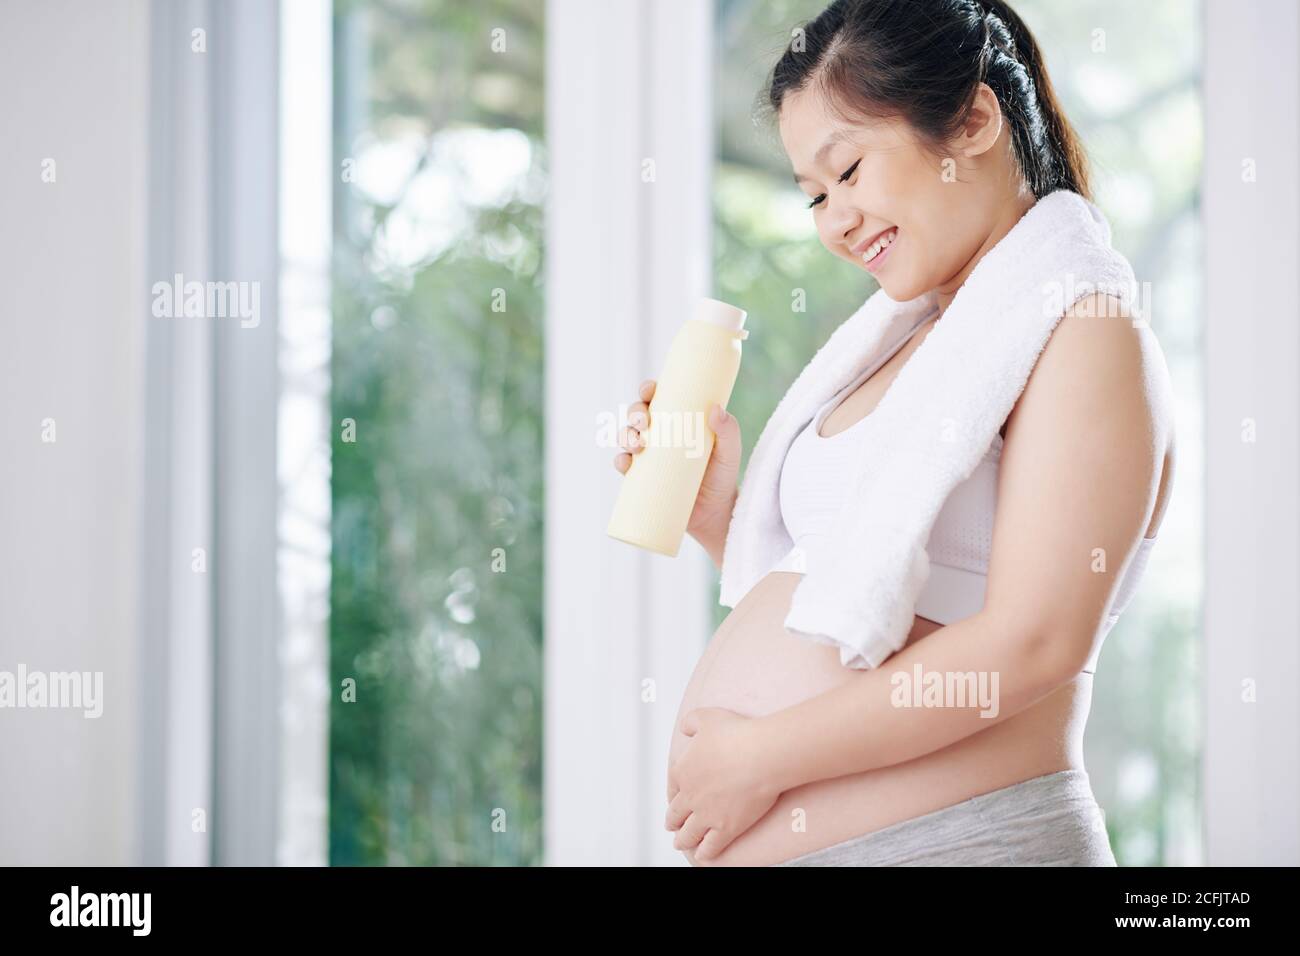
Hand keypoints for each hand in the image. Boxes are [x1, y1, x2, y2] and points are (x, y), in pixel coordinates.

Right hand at [612, 379, 741, 536]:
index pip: (659, 398)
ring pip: (627, 438)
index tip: (649, 391)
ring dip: (624, 435)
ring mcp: (649, 457)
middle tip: (644, 422)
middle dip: (635, 413)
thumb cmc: (723, 476)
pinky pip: (624, 466)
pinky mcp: (641, 479)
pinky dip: (620, 461)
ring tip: (638, 445)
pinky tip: (624, 463)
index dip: (648, 390)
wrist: (714, 514)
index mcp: (678, 420)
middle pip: (638, 416)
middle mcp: (660, 435)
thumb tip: (716, 410)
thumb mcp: (730, 452)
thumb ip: (729, 431)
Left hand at [665, 707, 780, 861]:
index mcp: (683, 770)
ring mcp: (707, 815)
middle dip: (673, 822)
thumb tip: (685, 731)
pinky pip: (710, 847)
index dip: (672, 797)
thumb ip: (691, 723)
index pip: (672, 788)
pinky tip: (702, 856)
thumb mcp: (706, 717)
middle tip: (672, 827)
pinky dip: (704, 853)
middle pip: (676, 814)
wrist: (760, 755)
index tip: (674, 801)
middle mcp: (690, 796)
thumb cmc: (737, 733)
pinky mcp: (726, 829)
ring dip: (683, 840)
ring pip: (689, 834)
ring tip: (682, 844)